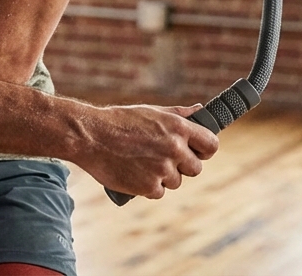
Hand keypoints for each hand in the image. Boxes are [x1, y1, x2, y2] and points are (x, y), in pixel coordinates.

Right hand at [75, 103, 218, 199]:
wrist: (90, 137)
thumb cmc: (119, 121)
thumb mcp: (151, 111)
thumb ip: (178, 114)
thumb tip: (200, 110)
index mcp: (178, 127)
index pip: (211, 145)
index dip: (205, 150)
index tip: (197, 152)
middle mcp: (174, 148)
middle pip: (196, 169)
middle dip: (182, 166)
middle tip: (163, 159)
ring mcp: (162, 169)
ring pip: (176, 181)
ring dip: (163, 177)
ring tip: (142, 163)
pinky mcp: (148, 187)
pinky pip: (158, 192)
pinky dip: (148, 186)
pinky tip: (134, 173)